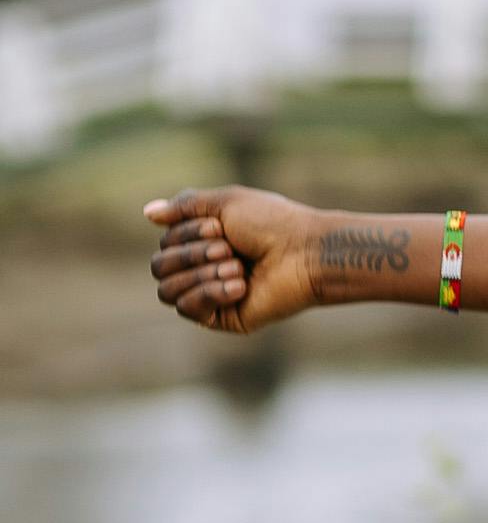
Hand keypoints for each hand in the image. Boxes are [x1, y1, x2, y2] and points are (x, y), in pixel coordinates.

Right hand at [144, 186, 318, 335]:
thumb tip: (147, 213)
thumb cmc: (271, 224)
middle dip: (191, 255)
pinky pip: (189, 310)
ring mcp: (211, 295)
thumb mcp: (224, 204)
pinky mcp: (224, 318)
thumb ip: (185, 207)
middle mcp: (201, 269)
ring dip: (202, 274)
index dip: (186, 234)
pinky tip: (240, 286)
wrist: (304, 252)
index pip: (164, 243)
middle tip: (228, 248)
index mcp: (201, 241)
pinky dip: (210, 293)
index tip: (220, 227)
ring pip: (168, 291)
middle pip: (159, 268)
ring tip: (237, 267)